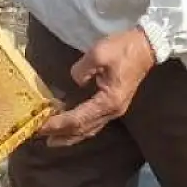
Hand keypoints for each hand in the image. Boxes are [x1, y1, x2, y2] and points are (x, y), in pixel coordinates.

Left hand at [36, 28, 157, 147]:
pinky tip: (71, 128)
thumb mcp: (100, 53)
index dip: (58, 124)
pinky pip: (94, 122)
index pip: (78, 118)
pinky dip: (80, 128)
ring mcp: (115, 110)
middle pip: (83, 129)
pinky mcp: (114, 105)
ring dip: (70, 135)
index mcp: (108, 101)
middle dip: (61, 134)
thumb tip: (75, 80)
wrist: (146, 47)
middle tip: (40, 137)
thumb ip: (82, 69)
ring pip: (89, 129)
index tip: (40, 126)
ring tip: (52, 140)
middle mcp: (112, 111)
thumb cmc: (124, 49)